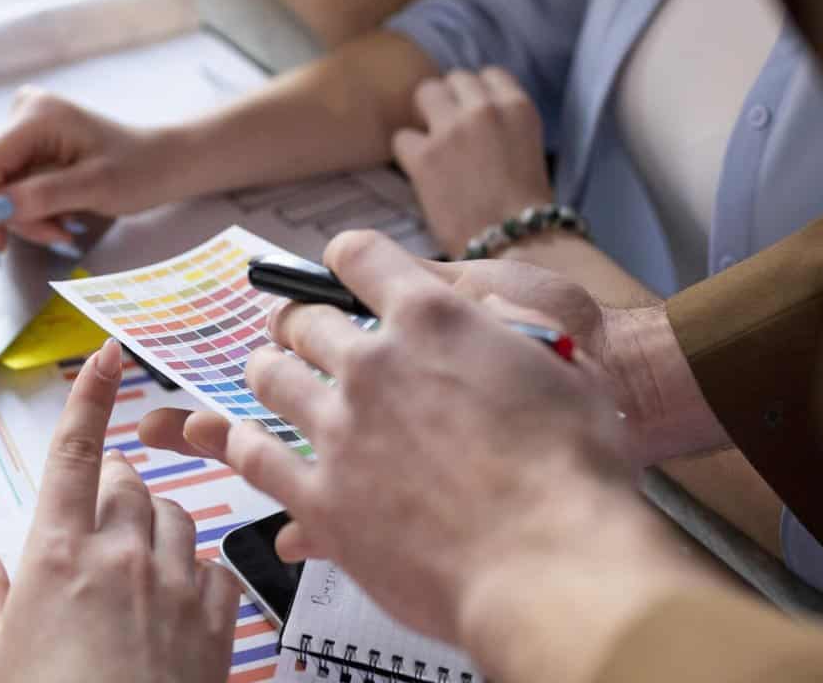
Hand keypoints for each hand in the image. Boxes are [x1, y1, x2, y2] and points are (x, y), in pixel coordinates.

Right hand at [0, 88, 178, 256]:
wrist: (165, 162)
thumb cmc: (140, 170)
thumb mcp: (94, 188)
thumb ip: (41, 197)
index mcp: (38, 115)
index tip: (1, 246)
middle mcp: (26, 112)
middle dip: (20, 216)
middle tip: (59, 236)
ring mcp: (27, 126)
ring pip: (3, 186)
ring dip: (30, 217)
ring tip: (67, 227)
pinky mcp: (32, 142)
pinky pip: (16, 184)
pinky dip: (36, 208)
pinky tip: (63, 214)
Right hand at [0, 339, 241, 682]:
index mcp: (59, 553)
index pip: (76, 452)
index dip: (90, 396)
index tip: (105, 356)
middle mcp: (122, 555)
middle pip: (127, 482)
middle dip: (111, 487)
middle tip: (91, 523)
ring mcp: (175, 585)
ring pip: (175, 517)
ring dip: (154, 527)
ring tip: (130, 566)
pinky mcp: (217, 621)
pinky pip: (215, 568)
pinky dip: (197, 573)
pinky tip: (178, 599)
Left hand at [150, 235, 706, 682]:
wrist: (554, 567)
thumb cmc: (574, 472)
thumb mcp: (562, 363)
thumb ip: (508, 327)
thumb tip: (483, 314)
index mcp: (432, 316)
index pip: (359, 255)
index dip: (349, 260)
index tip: (344, 270)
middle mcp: (373, 364)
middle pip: (304, 320)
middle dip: (303, 323)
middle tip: (305, 335)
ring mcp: (339, 430)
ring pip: (270, 378)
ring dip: (270, 372)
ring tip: (274, 378)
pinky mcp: (321, 500)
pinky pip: (257, 457)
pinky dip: (248, 445)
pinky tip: (252, 444)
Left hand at [392, 69, 552, 256]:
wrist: (517, 245)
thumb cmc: (526, 207)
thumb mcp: (527, 147)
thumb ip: (500, 123)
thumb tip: (468, 114)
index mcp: (518, 107)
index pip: (489, 75)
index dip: (478, 95)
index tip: (475, 116)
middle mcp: (485, 109)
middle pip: (454, 79)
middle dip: (451, 102)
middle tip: (451, 132)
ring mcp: (452, 129)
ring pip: (426, 93)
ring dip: (427, 116)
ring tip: (435, 146)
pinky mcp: (425, 156)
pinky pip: (402, 137)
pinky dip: (409, 154)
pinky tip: (423, 173)